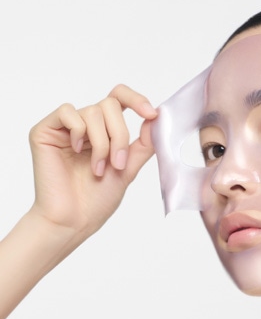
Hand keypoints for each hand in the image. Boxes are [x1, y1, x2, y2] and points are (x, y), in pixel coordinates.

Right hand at [28, 84, 157, 238]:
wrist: (75, 219)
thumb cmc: (98, 198)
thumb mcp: (130, 167)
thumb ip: (144, 143)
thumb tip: (158, 117)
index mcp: (106, 130)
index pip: (120, 98)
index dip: (137, 99)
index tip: (151, 114)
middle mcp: (86, 125)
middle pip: (110, 105)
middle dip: (119, 135)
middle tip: (118, 164)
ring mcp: (65, 127)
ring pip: (93, 111)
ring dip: (102, 143)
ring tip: (98, 168)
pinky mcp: (45, 131)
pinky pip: (67, 112)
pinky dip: (79, 132)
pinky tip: (77, 151)